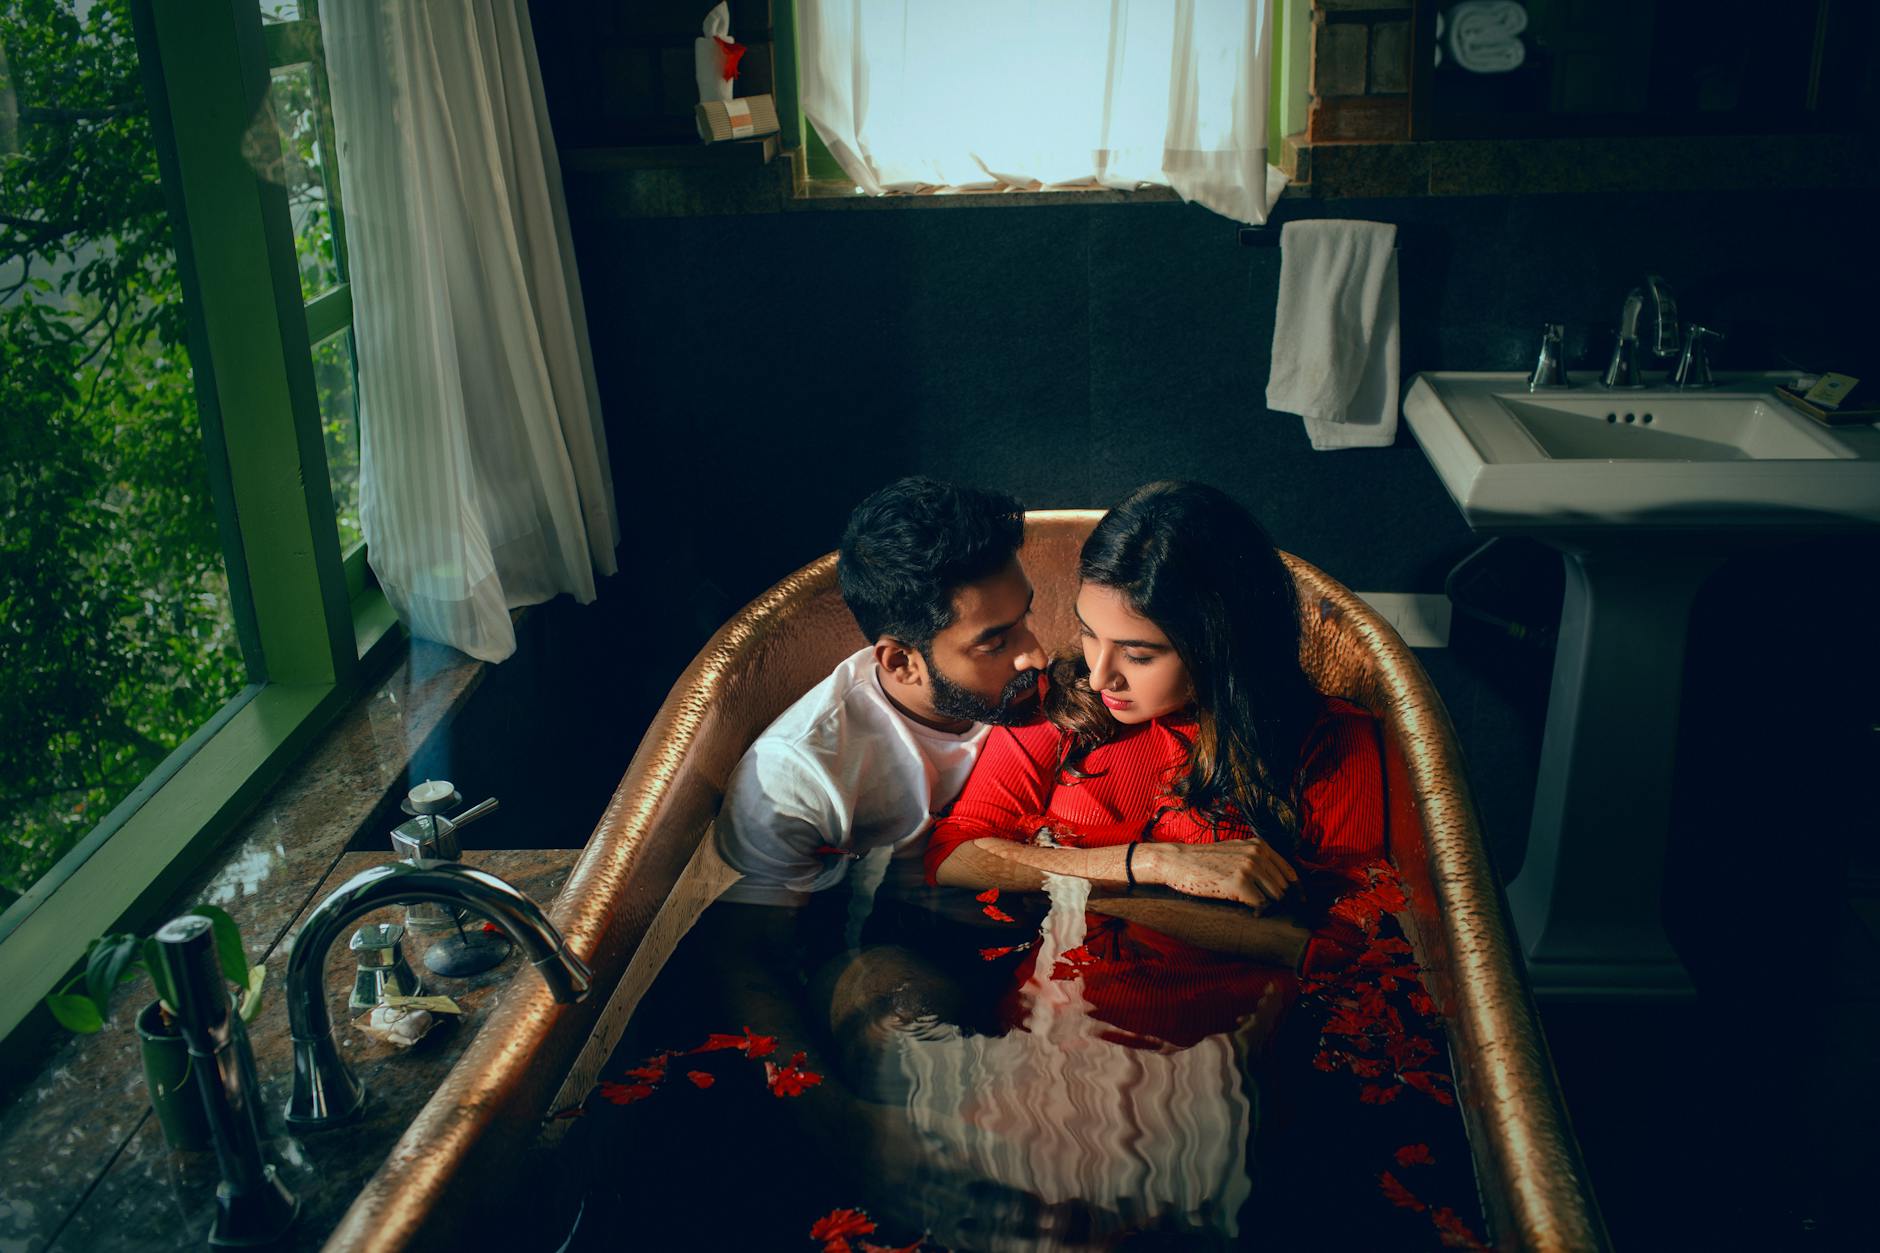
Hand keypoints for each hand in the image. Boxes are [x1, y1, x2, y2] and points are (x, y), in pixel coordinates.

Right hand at [1138, 839, 1297, 911]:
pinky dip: (1256, 910)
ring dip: (1266, 905)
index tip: (1297, 903)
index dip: (1295, 890)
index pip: (1289, 871)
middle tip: (1264, 908)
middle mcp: (1256, 854)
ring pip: (1274, 896)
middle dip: (1277, 900)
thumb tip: (1280, 882)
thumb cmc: (1204, 860)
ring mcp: (1248, 867)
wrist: (1178, 861)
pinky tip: (1245, 909)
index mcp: (1258, 845)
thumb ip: (1257, 859)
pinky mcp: (1238, 883)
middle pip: (1283, 886)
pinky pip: (1260, 904)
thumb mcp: (1235, 850)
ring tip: (1251, 907)